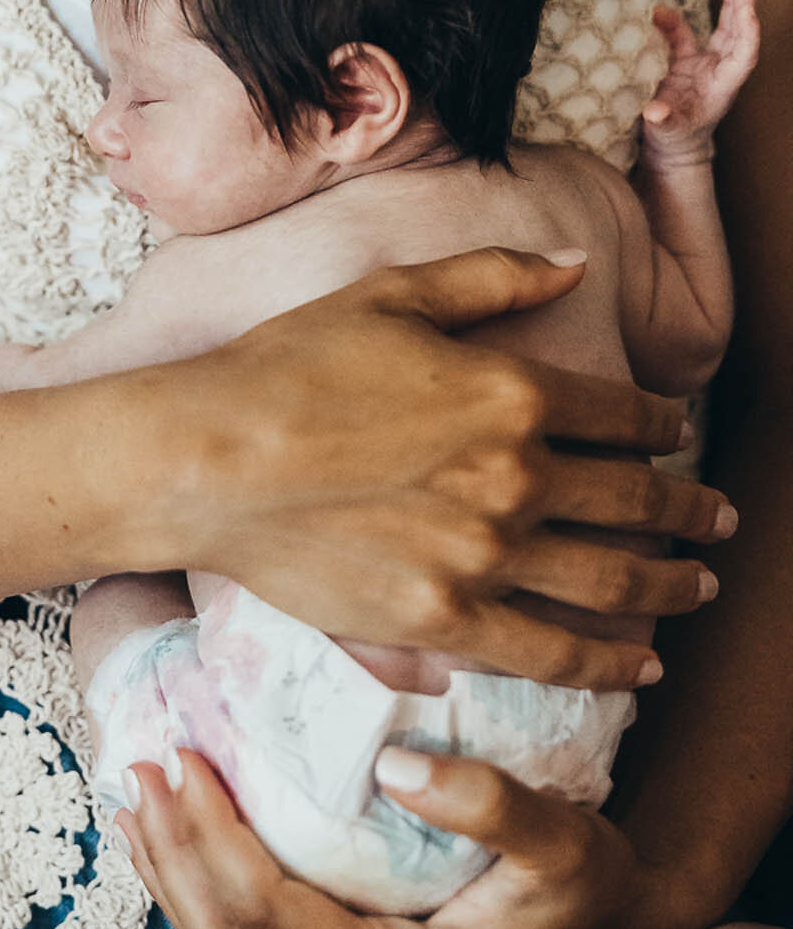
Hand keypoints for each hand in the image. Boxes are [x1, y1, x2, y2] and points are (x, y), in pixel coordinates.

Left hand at [113, 748, 678, 928]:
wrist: (593, 913)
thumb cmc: (578, 881)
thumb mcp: (559, 840)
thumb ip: (490, 804)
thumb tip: (396, 764)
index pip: (266, 917)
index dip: (214, 840)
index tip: (186, 760)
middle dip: (174, 851)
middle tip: (145, 767)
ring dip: (170, 868)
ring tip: (138, 797)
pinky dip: (193, 882)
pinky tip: (165, 838)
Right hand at [171, 248, 735, 690]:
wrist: (209, 458)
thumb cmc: (289, 363)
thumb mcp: (392, 293)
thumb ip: (494, 276)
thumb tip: (577, 265)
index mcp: (510, 390)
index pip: (620, 413)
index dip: (660, 425)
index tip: (676, 434)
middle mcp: (516, 476)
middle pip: (635, 500)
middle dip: (690, 509)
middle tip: (720, 518)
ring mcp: (485, 556)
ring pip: (612, 580)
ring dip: (672, 585)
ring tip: (701, 586)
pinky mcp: (446, 621)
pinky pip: (554, 654)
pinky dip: (610, 662)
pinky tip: (641, 664)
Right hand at [643, 0, 759, 164]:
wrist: (671, 147)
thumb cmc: (675, 141)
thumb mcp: (668, 132)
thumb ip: (664, 121)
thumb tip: (654, 112)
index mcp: (722, 87)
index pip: (743, 56)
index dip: (747, 33)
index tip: (747, 11)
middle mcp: (718, 71)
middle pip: (738, 33)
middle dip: (742, 5)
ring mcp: (703, 65)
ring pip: (723, 28)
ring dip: (728, 2)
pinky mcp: (685, 63)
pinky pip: (683, 35)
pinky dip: (673, 22)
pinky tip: (659, 11)